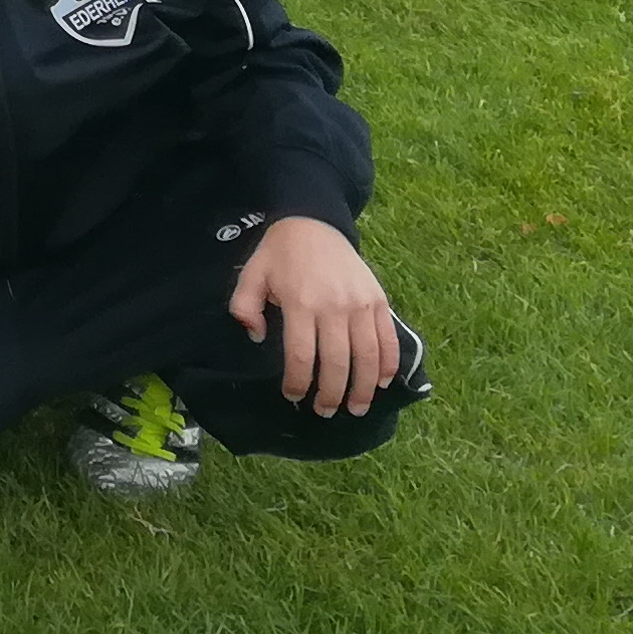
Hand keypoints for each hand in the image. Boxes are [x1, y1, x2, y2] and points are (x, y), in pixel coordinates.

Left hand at [232, 215, 402, 417]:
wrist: (314, 222)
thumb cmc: (279, 253)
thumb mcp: (251, 274)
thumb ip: (244, 306)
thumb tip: (256, 337)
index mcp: (300, 303)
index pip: (301, 356)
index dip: (297, 383)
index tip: (292, 396)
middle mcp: (334, 307)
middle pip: (336, 363)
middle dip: (330, 394)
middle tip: (324, 411)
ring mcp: (361, 304)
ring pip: (367, 357)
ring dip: (363, 389)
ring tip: (356, 409)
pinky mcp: (379, 301)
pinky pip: (388, 339)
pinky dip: (388, 365)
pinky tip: (382, 383)